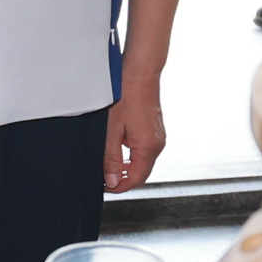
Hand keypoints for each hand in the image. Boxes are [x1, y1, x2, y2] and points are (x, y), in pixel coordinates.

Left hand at [103, 77, 167, 192]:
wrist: (139, 75)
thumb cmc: (125, 97)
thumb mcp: (111, 131)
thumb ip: (111, 159)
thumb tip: (111, 181)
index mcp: (147, 148)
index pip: (135, 179)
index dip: (119, 187)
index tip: (104, 187)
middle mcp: (157, 145)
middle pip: (141, 173)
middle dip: (123, 178)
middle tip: (103, 177)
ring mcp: (158, 138)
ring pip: (143, 163)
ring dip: (127, 167)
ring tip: (108, 163)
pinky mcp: (156, 131)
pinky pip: (145, 151)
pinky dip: (133, 156)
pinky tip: (119, 148)